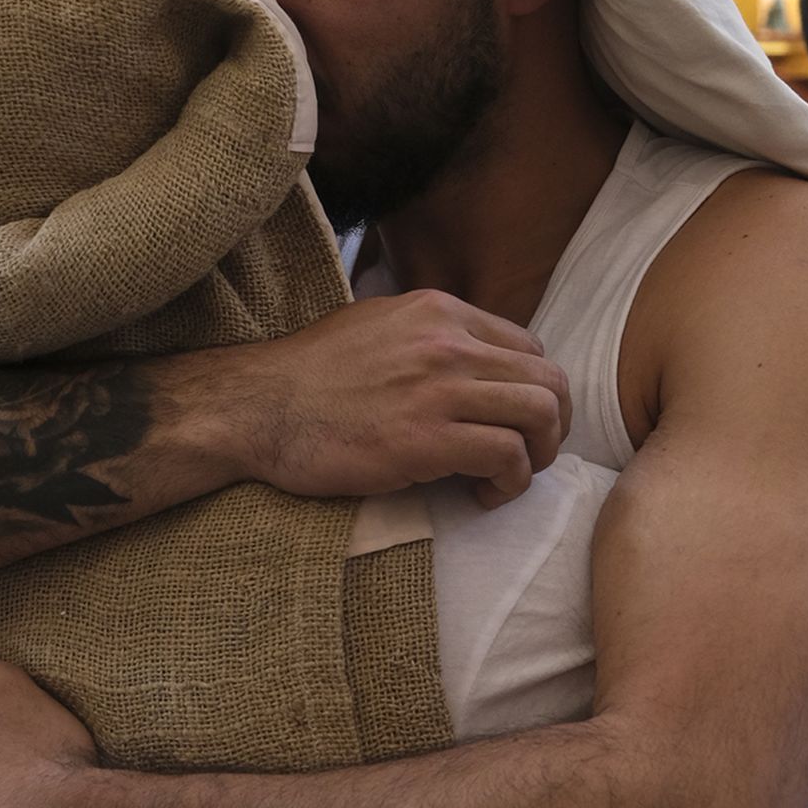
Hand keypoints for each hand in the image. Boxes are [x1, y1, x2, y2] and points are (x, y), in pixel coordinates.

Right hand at [186, 293, 569, 509]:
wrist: (256, 407)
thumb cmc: (308, 377)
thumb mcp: (375, 326)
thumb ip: (427, 336)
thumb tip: (467, 362)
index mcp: (438, 311)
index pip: (529, 346)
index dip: (533, 391)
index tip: (513, 423)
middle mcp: (447, 342)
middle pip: (548, 380)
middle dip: (552, 427)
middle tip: (528, 457)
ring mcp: (438, 389)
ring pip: (540, 414)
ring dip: (539, 455)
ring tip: (506, 478)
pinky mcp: (426, 439)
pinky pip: (508, 456)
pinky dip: (510, 482)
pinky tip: (481, 496)